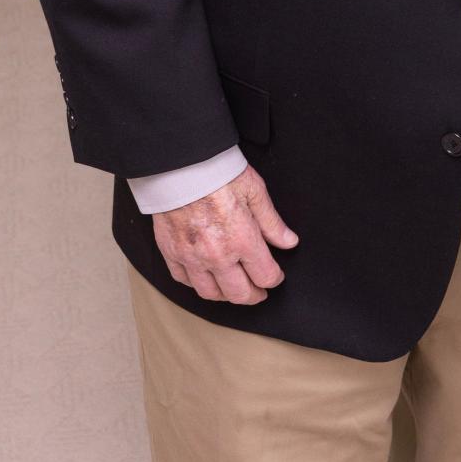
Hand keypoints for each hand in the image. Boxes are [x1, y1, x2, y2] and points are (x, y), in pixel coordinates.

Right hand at [152, 165, 298, 304]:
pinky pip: (184, 281)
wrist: (181, 165)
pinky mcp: (171, 253)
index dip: (274, 279)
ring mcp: (192, 257)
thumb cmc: (218, 174)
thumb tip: (289, 241)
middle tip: (258, 292)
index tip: (275, 276)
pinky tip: (205, 277)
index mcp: (242, 239)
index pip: (265, 276)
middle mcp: (217, 255)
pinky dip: (196, 284)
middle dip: (254, 296)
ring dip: (225, 295)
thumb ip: (272, 222)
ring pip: (210, 294)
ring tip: (233, 288)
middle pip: (239, 294)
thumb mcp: (255, 191)